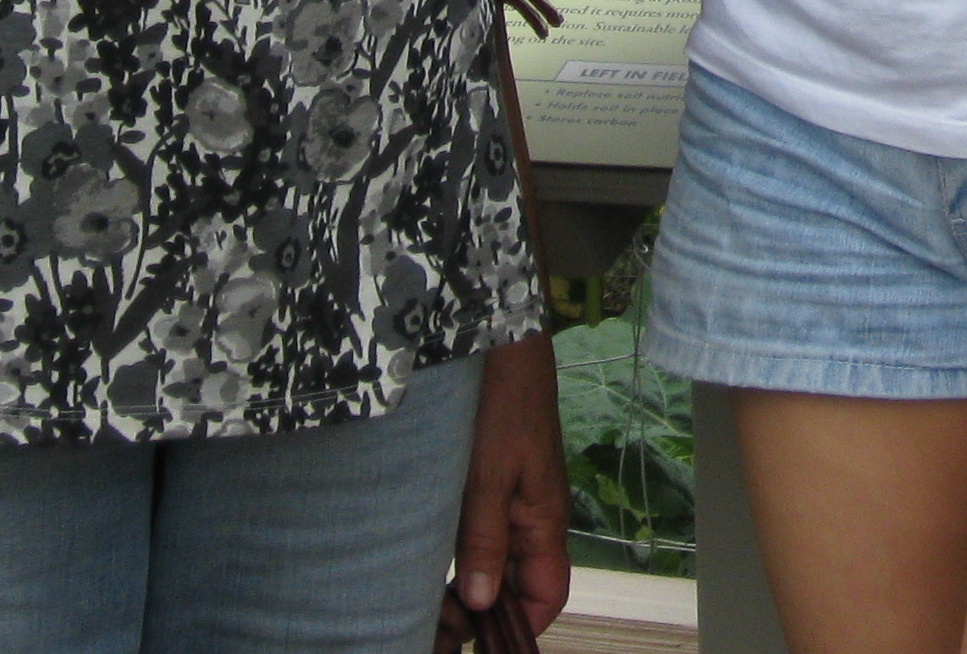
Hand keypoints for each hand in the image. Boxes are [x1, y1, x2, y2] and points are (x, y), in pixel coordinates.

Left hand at [444, 332, 572, 645]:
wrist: (504, 342)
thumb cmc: (506, 402)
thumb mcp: (490, 475)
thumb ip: (485, 539)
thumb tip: (481, 602)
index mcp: (544, 521)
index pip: (546, 596)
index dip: (517, 626)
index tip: (471, 639)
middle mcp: (532, 517)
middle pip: (515, 586)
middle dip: (479, 613)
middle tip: (429, 626)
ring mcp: (511, 499)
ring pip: (493, 561)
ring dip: (463, 585)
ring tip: (421, 601)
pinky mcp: (490, 480)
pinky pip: (479, 533)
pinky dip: (456, 553)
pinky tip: (425, 559)